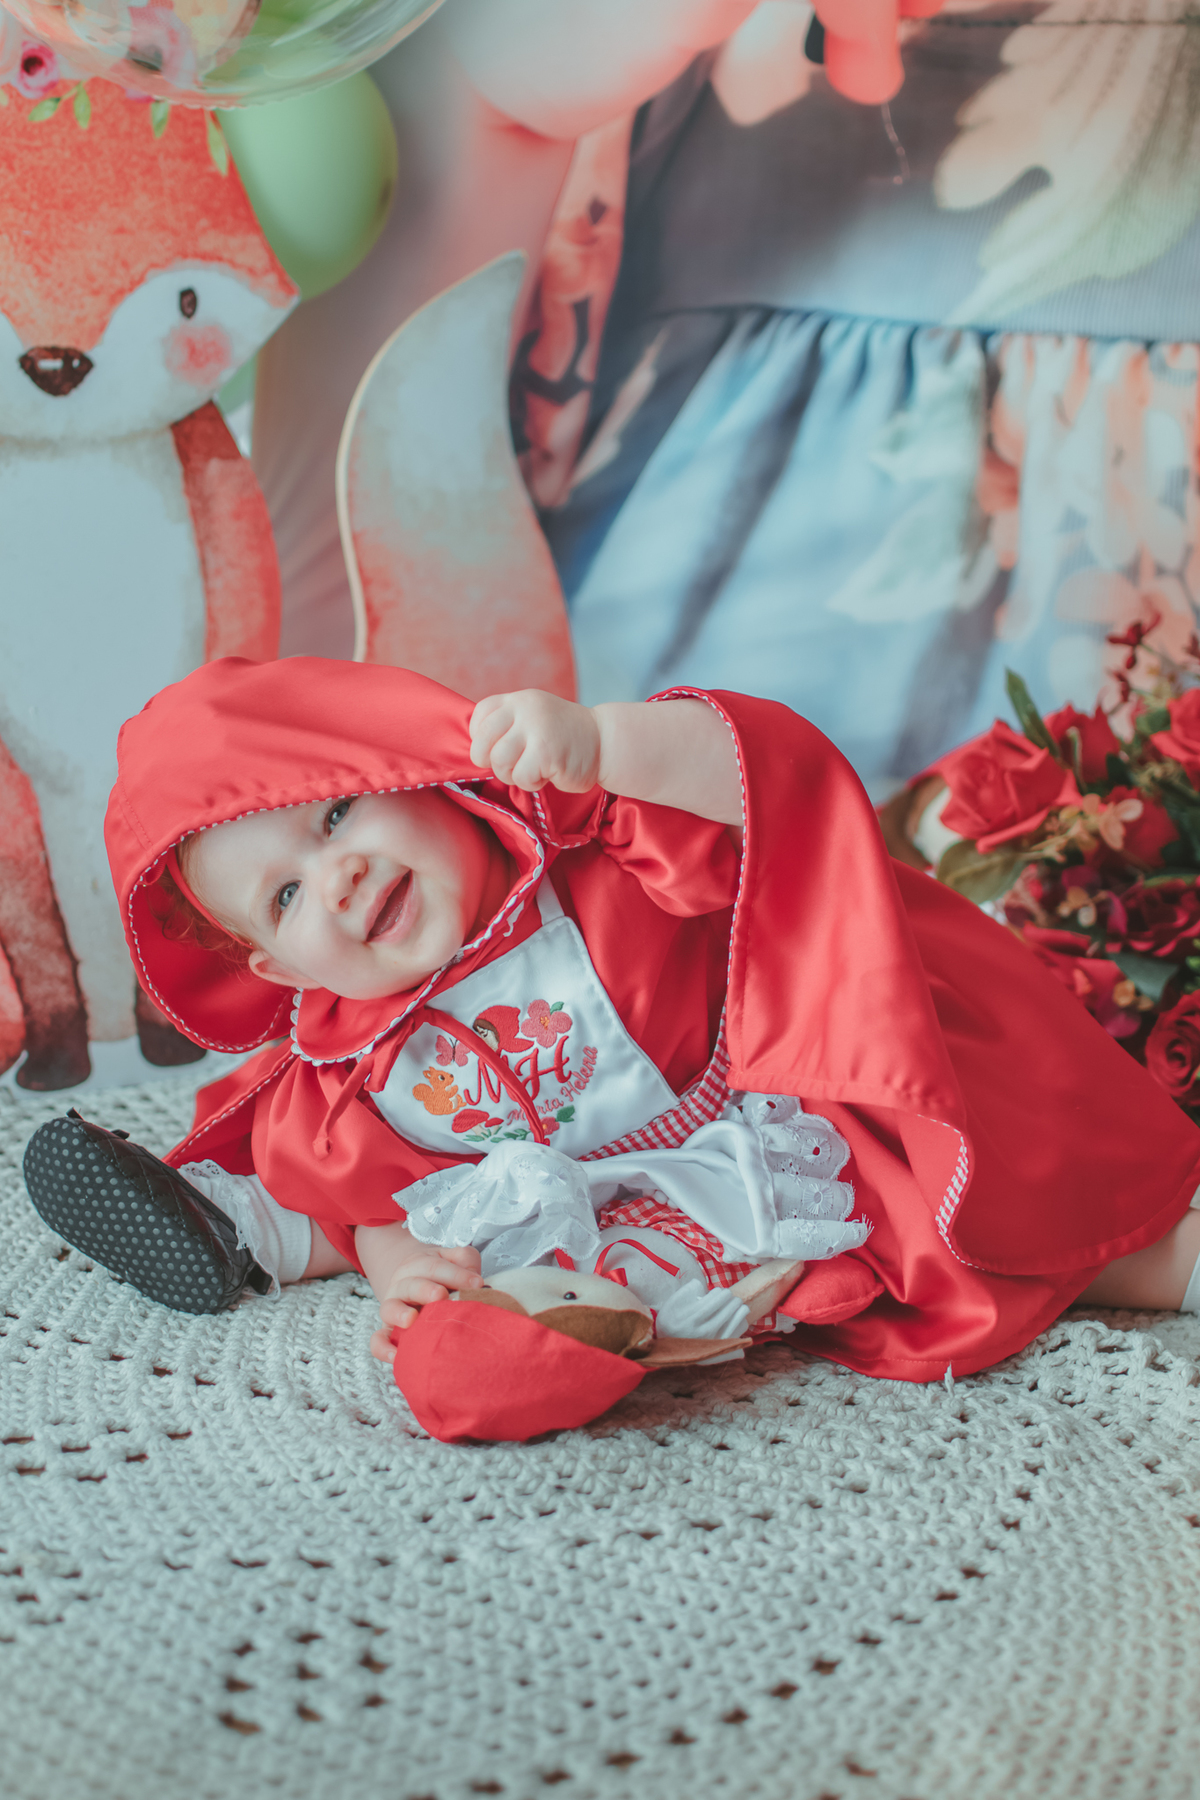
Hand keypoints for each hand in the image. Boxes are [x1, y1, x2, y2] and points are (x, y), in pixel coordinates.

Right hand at [371, 1242, 483, 1359]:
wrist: (414, 1278)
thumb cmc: (442, 1273)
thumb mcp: (453, 1259)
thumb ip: (464, 1260)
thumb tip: (475, 1281)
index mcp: (420, 1265)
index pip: (436, 1268)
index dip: (457, 1275)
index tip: (477, 1285)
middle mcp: (403, 1284)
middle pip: (411, 1285)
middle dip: (426, 1289)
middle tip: (441, 1295)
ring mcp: (393, 1307)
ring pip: (389, 1308)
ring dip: (400, 1313)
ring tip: (412, 1320)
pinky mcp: (388, 1330)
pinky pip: (378, 1339)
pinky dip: (382, 1347)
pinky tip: (396, 1355)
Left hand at [470, 690, 601, 792]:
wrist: (604, 741)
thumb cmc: (563, 737)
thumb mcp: (532, 717)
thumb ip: (507, 725)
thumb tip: (477, 750)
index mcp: (518, 700)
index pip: (480, 716)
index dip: (481, 739)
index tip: (499, 748)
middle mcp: (524, 709)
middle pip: (482, 742)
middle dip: (490, 762)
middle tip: (510, 766)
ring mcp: (536, 729)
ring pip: (499, 761)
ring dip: (511, 775)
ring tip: (530, 771)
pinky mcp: (546, 752)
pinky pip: (521, 776)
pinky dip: (531, 783)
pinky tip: (546, 775)